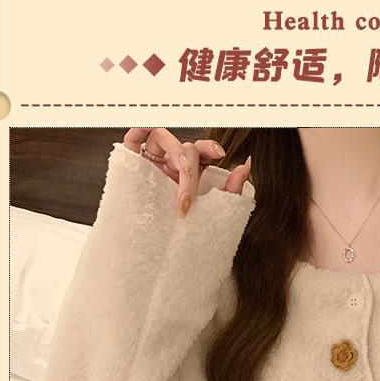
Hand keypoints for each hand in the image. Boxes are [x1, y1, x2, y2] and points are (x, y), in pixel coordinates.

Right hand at [122, 127, 251, 216]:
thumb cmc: (182, 229)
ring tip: (172, 186)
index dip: (209, 147)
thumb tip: (245, 168)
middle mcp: (173, 163)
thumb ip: (230, 190)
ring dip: (172, 157)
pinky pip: (134, 138)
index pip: (202, 150)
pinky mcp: (134, 163)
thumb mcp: (211, 211)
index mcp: (191, 171)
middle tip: (186, 201)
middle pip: (184, 148)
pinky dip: (138, 131)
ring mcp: (153, 161)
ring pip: (163, 139)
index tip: (219, 153)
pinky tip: (142, 134)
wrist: (156, 250)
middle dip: (189, 173)